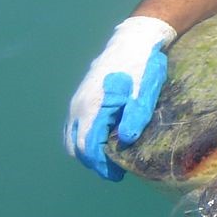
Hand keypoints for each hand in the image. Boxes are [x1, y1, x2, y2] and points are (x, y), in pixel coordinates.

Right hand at [64, 16, 176, 179]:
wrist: (132, 41)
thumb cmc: (142, 67)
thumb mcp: (145, 92)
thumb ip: (136, 117)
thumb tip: (126, 141)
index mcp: (93, 107)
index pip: (88, 148)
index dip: (101, 166)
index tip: (117, 175)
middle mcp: (78, 107)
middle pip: (77, 147)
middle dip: (94, 162)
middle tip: (116, 170)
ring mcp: (75, 102)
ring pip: (71, 138)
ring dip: (87, 151)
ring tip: (111, 158)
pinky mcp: (79, 98)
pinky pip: (73, 127)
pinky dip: (83, 139)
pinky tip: (102, 141)